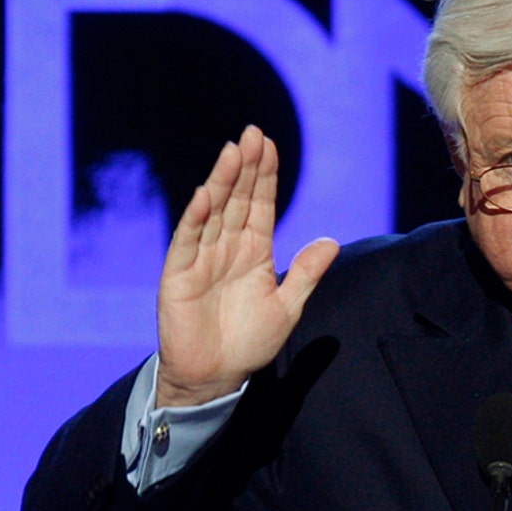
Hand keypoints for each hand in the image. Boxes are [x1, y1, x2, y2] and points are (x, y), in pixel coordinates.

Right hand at [156, 125, 338, 406]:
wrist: (217, 377)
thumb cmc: (250, 341)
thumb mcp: (288, 306)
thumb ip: (306, 274)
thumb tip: (332, 242)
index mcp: (254, 251)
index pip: (260, 204)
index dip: (265, 175)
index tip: (270, 144)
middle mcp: (227, 247)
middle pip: (237, 199)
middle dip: (244, 167)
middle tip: (252, 133)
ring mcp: (202, 258)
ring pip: (213, 212)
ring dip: (222, 182)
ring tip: (232, 152)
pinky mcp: (179, 275)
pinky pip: (188, 242)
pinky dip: (195, 219)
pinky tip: (204, 195)